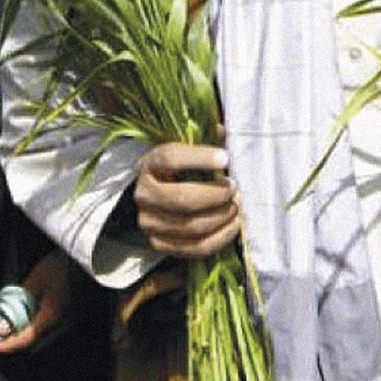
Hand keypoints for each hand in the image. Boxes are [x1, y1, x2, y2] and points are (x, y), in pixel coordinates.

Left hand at [0, 249, 68, 354]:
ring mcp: (65, 322)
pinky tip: (21, 321)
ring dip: (21, 337)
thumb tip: (2, 329)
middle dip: (12, 343)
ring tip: (5, 329)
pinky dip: (30, 330)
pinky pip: (44, 331)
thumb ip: (18, 305)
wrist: (81, 257)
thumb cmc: (58, 265)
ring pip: (38, 339)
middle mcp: (60, 324)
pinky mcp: (65, 317)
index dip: (6, 346)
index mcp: (52, 316)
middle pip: (32, 343)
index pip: (26, 339)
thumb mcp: (34, 280)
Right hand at [134, 142, 238, 258]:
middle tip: (235, 189)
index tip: (226, 158)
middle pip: (181, 199)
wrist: (154, 197)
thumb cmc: (178, 169)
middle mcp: (144, 194)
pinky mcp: (159, 244)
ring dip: (221, 217)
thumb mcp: (187, 149)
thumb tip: (228, 132)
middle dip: (215, 195)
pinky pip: (195, 248)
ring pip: (191, 226)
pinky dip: (220, 238)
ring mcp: (149, 222)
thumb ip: (207, 138)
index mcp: (149, 164)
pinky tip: (233, 225)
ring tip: (236, 206)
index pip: (170, 158)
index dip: (199, 158)